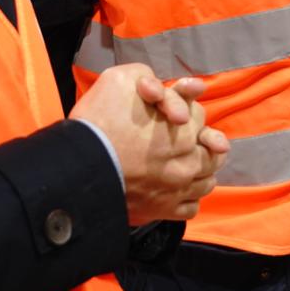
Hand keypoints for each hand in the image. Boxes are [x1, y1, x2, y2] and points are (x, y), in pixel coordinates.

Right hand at [70, 63, 228, 223]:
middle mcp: (189, 163)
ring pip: (206, 181)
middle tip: (181, 136)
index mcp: (185, 130)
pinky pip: (191, 207)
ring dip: (200, 170)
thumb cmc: (100, 121)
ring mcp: (178, 191)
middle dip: (200, 139)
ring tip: (184, 163)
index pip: (199, 114)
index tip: (167, 110)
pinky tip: (176, 188)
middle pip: (212, 150)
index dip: (183, 106)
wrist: (77, 168)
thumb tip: (161, 88)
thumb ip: (149, 78)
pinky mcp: (163, 212)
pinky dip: (189, 197)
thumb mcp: (121, 79)